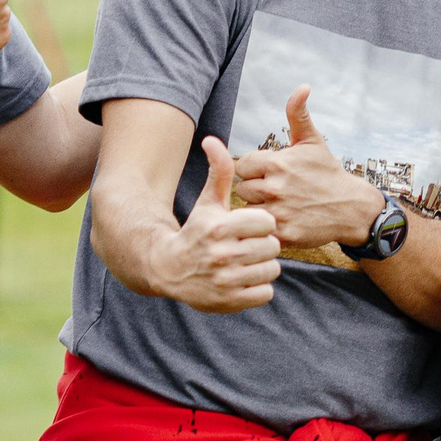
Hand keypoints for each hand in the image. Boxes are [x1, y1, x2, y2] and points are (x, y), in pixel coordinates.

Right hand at [161, 137, 281, 311]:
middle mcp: (223, 255)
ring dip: (263, 266)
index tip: (250, 227)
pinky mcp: (230, 301)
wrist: (169, 269)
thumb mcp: (207, 202)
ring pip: (272, 270)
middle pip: (272, 246)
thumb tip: (212, 139)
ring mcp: (227, 280)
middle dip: (264, 245)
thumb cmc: (196, 231)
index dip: (262, 224)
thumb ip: (218, 172)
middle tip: (249, 246)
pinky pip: (266, 293)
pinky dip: (259, 287)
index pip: (267, 222)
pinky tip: (244, 279)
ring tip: (247, 262)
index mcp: (220, 227)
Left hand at [231, 86, 386, 249]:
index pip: (242, 165)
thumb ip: (298, 114)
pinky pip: (259, 228)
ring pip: (248, 209)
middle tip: (275, 191)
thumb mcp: (313, 141)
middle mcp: (275, 187)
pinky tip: (281, 219)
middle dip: (256, 189)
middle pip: (243, 188)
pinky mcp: (283, 233)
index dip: (254, 169)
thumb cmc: (327, 172)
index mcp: (277, 163)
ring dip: (258, 208)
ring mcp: (278, 212)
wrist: (351, 208)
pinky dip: (266, 225)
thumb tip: (302, 87)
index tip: (269, 173)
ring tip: (278, 205)